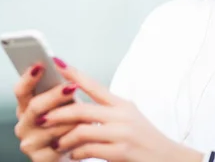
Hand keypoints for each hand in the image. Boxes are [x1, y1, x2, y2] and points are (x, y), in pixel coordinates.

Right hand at [13, 61, 79, 161]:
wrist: (74, 153)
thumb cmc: (68, 124)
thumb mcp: (62, 104)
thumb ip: (57, 87)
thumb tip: (62, 66)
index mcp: (25, 108)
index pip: (20, 91)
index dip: (28, 78)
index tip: (40, 66)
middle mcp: (23, 125)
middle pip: (35, 107)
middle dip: (55, 95)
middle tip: (71, 87)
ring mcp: (30, 143)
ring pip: (51, 126)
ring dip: (71, 117)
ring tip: (87, 110)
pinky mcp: (41, 159)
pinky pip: (59, 145)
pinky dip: (73, 136)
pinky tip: (84, 130)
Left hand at [39, 59, 204, 161]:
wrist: (171, 159)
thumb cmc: (147, 141)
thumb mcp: (130, 119)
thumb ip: (109, 112)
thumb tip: (83, 109)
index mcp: (122, 104)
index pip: (94, 85)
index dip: (74, 74)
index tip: (56, 63)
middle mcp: (122, 115)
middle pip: (82, 109)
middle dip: (59, 113)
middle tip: (42, 117)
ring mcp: (122, 133)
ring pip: (83, 131)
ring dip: (65, 138)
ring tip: (56, 143)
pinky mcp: (123, 151)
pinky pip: (91, 150)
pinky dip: (77, 154)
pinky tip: (73, 156)